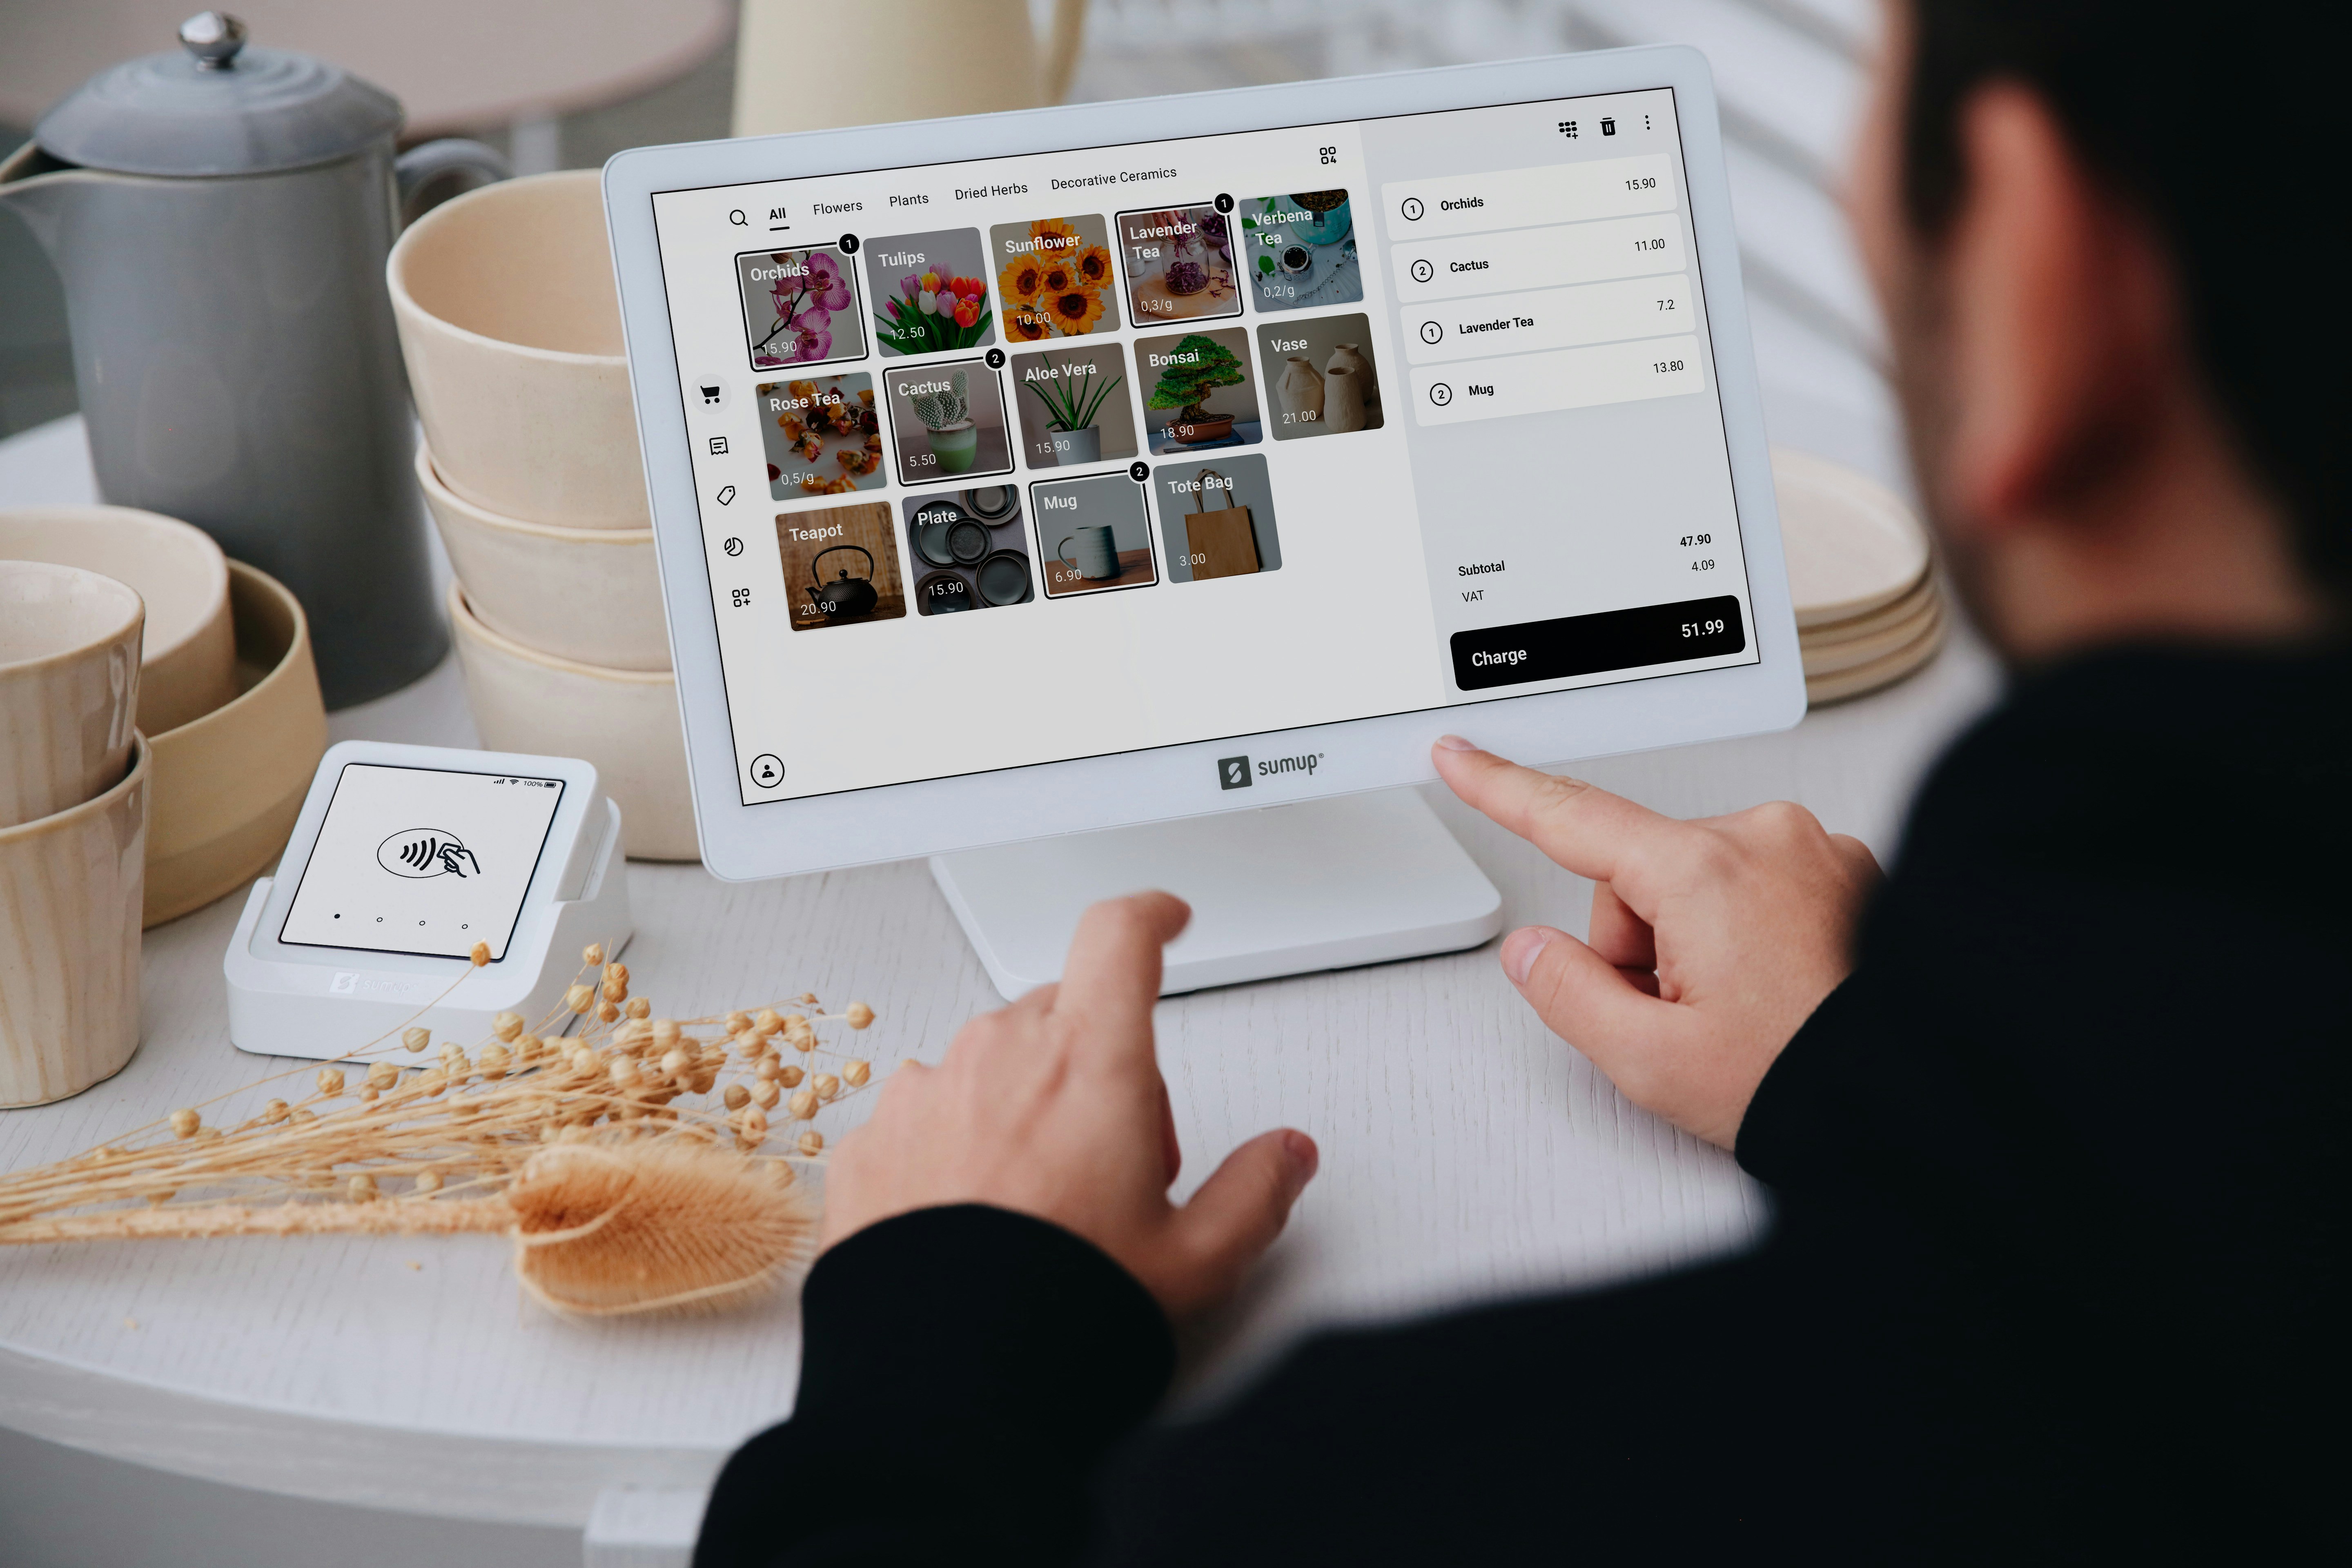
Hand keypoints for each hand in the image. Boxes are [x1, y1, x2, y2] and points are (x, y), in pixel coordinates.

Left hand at [819, 892, 1318, 1316]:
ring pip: (990, 1064)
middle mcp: (998, 1055)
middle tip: (1116, 1163)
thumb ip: (1255, 1192)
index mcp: (1089, 1061)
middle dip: (1096, 1064)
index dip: (1150, 917)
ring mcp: (924, 1094)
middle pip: (1062, 1014)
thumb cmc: (1058, 1314)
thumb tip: (1287, 1155)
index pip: (1120, 937)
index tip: (1165, 923)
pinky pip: (925, 1116)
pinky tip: (973, 1223)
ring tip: (1038, 1207)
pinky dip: (952, 1149)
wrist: (940, 1386)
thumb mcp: (1196, 1263)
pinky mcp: (867, 1143)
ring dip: (1020, 1105)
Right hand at [1432, 738, 1879, 1148]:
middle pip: (1639, 872)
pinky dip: (1750, 933)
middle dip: (1640, 941)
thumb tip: (1536, 952)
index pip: (1574, 818)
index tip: (1460, 757)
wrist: (1925, 1103)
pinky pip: (1757, 887)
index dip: (1502, 789)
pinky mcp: (1847, 871)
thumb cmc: (1809, 1082)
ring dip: (1697, 941)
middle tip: (1685, 1016)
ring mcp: (1814, 851)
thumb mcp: (1651, 1061)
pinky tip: (1780, 990)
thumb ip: (1569, 994)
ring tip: (1744, 1010)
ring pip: (1698, 881)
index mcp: (1705, 872)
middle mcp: (1764, 839)